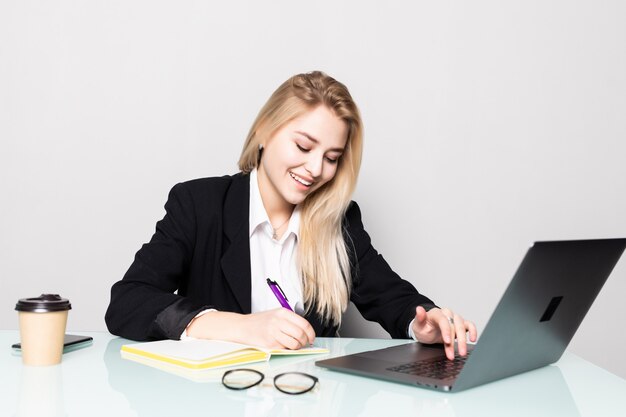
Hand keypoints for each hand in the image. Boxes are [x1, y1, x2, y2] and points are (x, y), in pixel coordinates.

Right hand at [186, 308, 315, 349]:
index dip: (311, 333)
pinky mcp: (269, 343)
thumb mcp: (275, 315)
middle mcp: (278, 321)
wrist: (242, 327)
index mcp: (282, 312)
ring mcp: (274, 332)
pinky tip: (284, 346)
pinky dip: (287, 350)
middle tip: (304, 343)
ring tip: (294, 346)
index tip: (311, 338)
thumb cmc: (260, 322)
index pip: (304, 323)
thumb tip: (306, 332)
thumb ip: (289, 320)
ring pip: (294, 344)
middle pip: (300, 334)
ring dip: (297, 347)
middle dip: (305, 341)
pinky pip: (284, 349)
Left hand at [411, 306, 476, 359]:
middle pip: (454, 325)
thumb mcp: (417, 325)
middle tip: (456, 353)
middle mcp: (447, 314)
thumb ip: (419, 318)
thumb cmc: (422, 328)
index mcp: (436, 314)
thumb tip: (419, 309)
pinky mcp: (461, 324)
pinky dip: (473, 331)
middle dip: (456, 340)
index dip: (446, 331)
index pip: (443, 320)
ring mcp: (455, 319)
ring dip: (463, 340)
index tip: (447, 341)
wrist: (426, 330)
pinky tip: (473, 339)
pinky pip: (469, 325)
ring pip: (462, 327)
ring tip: (462, 352)